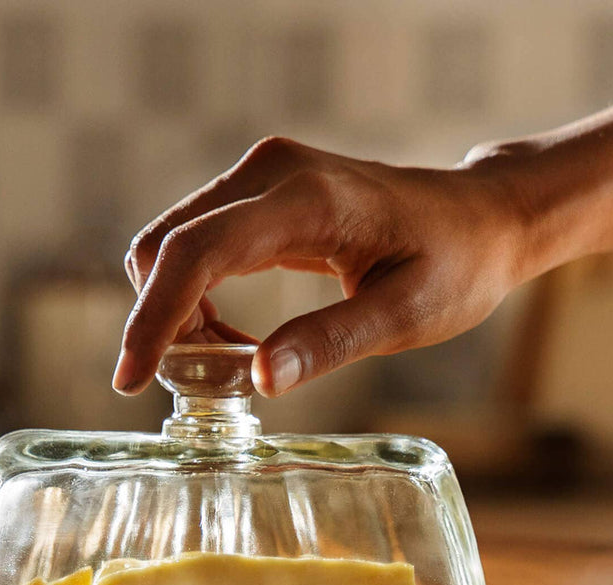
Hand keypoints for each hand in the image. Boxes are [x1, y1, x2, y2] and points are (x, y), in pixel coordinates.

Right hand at [115, 136, 527, 396]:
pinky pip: (196, 244)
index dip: (154, 319)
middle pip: (166, 245)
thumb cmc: (455, 265)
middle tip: (202, 383)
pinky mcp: (260, 193)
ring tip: (225, 361)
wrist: (481, 219)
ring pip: (172, 245)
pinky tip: (233, 334)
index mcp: (307, 199)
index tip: (131, 380)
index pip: (198, 253)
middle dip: (160, 320)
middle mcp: (270, 172)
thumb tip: (255, 381)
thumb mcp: (407, 315)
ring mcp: (262, 176)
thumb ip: (330, 343)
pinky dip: (194, 295)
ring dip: (175, 310)